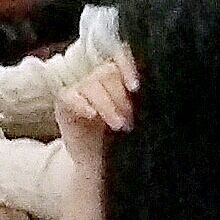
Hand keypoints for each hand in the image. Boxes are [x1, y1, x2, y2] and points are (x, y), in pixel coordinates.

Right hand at [55, 48, 139, 169]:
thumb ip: (138, 101)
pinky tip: (92, 115)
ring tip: (118, 125)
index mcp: (116, 78)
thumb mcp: (133, 118)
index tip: (135, 87)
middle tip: (129, 119)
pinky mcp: (63, 103)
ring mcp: (78, 90)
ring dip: (106, 105)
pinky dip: (82, 104)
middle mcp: (96, 80)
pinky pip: (70, 96)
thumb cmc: (118, 139)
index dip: (127, 66)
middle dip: (120, 96)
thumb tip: (156, 89)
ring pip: (91, 84)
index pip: (120, 57)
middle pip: (107, 72)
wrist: (95, 162)